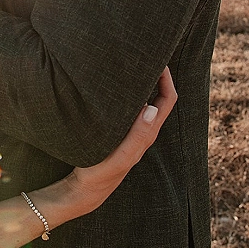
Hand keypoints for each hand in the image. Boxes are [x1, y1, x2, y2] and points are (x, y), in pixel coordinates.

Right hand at [46, 67, 176, 218]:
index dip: (166, 78)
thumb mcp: (120, 157)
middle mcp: (142, 131)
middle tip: (144, 56)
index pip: (167, 99)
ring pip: (144, 101)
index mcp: (147, 134)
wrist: (82, 190)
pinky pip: (129, 107)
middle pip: (158, 97)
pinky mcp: (118, 133)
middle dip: (156, 76)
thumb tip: (151, 108)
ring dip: (142, 83)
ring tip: (131, 66)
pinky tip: (115, 87)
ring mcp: (130, 132)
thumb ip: (138, 136)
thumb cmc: (100, 174)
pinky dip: (128, 94)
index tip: (157, 60)